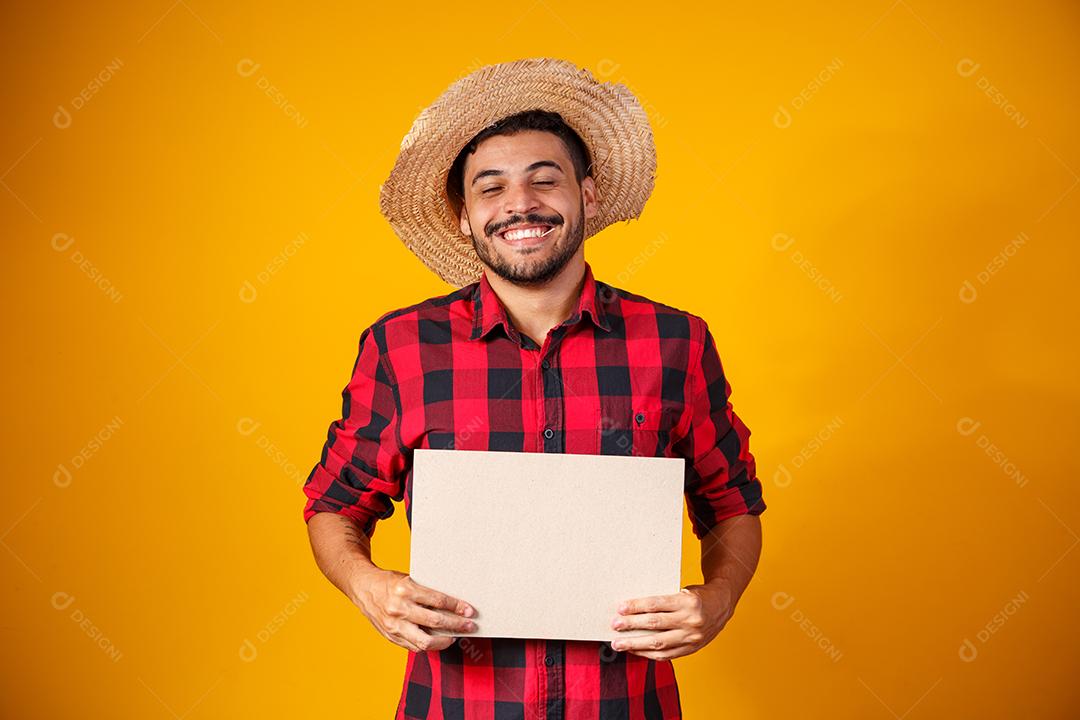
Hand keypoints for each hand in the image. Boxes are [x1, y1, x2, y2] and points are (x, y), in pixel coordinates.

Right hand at [352, 569, 476, 652]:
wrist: (363, 588)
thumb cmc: (389, 582)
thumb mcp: (408, 579)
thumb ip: (425, 593)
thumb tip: (451, 605)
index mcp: (406, 589)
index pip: (438, 600)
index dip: (456, 606)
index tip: (469, 610)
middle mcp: (399, 608)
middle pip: (435, 621)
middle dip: (456, 624)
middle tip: (470, 625)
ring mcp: (394, 624)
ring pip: (425, 640)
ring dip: (444, 641)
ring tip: (454, 637)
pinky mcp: (391, 635)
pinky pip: (414, 646)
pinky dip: (428, 645)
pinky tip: (437, 641)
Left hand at [609, 582, 734, 659]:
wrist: (722, 605)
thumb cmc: (697, 595)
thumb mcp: (682, 591)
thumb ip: (663, 602)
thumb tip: (634, 609)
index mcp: (687, 601)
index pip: (656, 605)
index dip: (636, 607)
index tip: (621, 608)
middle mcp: (691, 620)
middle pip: (655, 624)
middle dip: (631, 625)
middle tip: (615, 625)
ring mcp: (692, 637)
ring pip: (658, 643)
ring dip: (635, 644)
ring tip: (619, 643)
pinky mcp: (692, 648)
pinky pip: (667, 655)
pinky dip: (649, 654)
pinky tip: (636, 650)